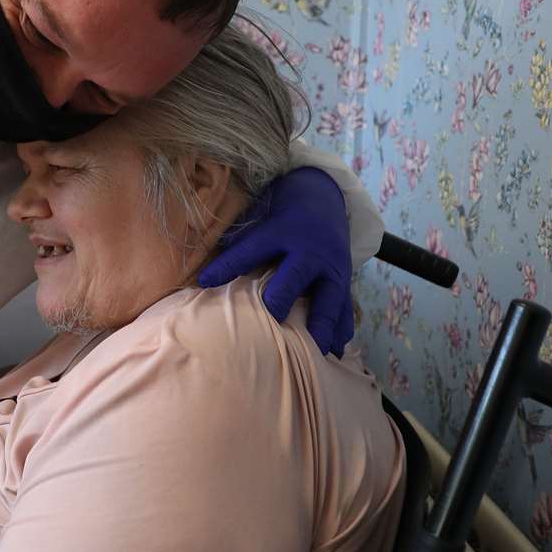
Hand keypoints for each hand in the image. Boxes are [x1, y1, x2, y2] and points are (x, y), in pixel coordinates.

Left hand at [197, 166, 355, 356]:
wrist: (324, 198)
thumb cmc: (281, 215)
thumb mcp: (260, 216)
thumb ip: (238, 240)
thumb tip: (205, 268)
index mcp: (281, 231)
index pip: (250, 250)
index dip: (227, 266)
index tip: (205, 282)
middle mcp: (309, 251)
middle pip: (293, 277)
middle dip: (280, 301)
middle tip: (268, 322)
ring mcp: (331, 268)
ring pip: (328, 300)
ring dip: (319, 327)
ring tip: (312, 353)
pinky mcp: (345, 281)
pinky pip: (345, 308)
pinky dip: (341, 330)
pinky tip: (335, 351)